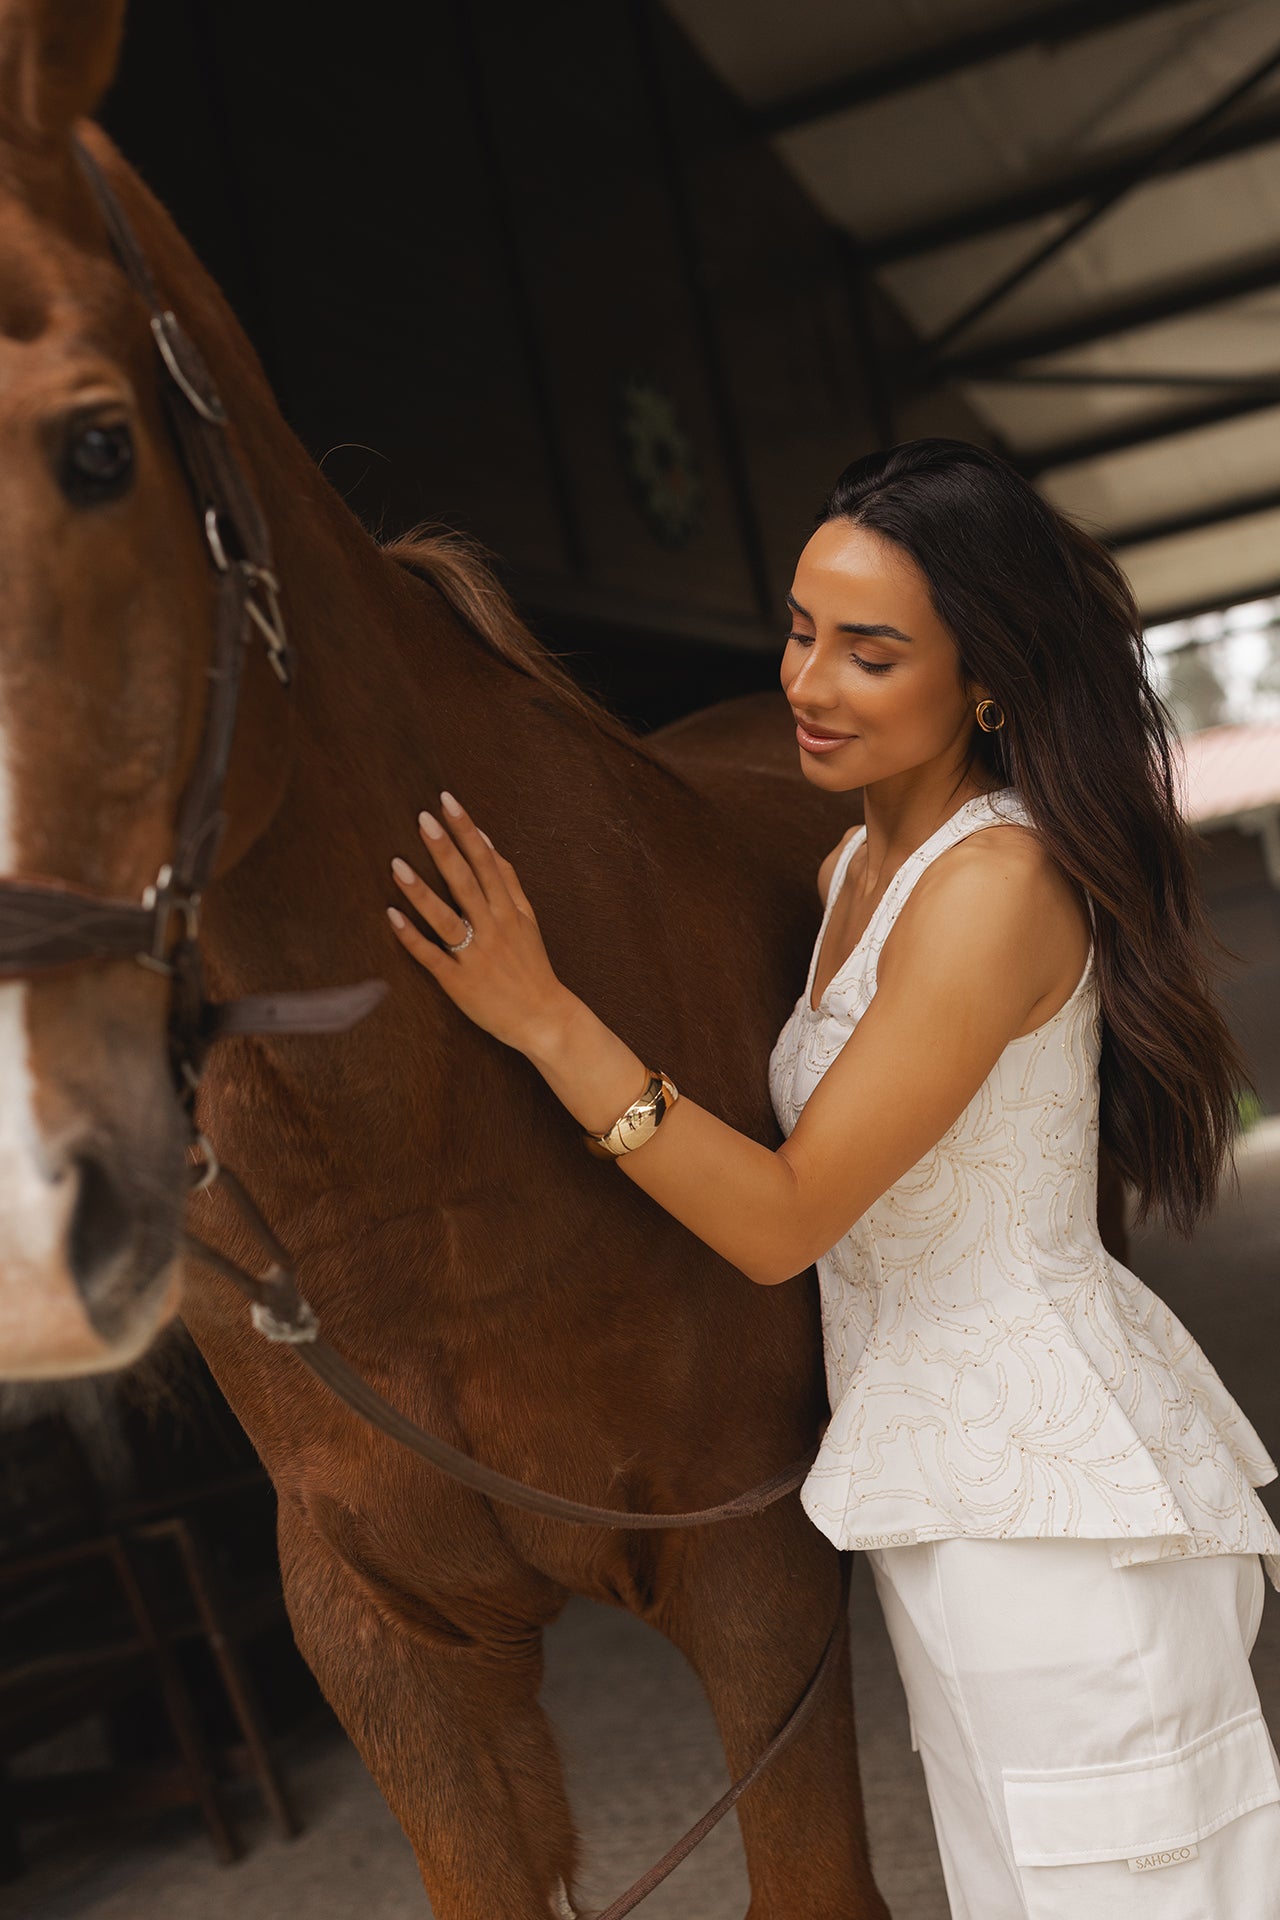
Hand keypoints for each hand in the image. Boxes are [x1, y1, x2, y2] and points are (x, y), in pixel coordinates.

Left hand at [386, 790, 566, 1053]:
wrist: (544, 1017)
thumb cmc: (532, 966)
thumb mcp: (527, 918)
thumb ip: (508, 880)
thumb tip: (488, 842)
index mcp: (509, 909)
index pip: (486, 860)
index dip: (467, 830)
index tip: (448, 802)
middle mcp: (493, 928)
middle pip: (466, 882)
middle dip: (445, 849)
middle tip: (423, 819)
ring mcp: (476, 955)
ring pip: (446, 918)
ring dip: (421, 891)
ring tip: (396, 864)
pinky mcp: (460, 982)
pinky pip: (433, 956)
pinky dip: (413, 937)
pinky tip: (392, 916)